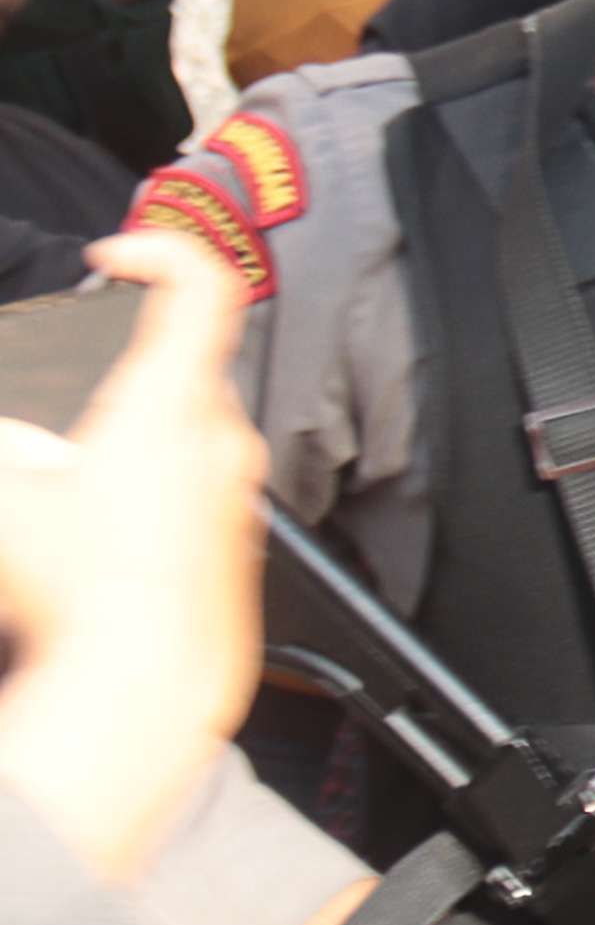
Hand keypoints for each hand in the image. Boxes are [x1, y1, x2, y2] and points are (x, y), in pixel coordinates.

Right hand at [0, 234, 265, 880]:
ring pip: (187, 426)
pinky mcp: (241, 533)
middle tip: (66, 391)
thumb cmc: (82, 588)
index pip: (202, 282)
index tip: (119, 256)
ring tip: (73, 472)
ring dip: (132, 429)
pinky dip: (155, 481)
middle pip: (181, 358)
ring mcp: (238, 486)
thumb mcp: (3, 496)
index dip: (161, 249)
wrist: (153, 675)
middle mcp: (220, 435)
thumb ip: (5, 447)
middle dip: (116, 363)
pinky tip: (106, 526)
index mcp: (169, 401)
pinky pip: (200, 482)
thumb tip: (11, 447)